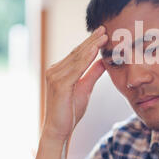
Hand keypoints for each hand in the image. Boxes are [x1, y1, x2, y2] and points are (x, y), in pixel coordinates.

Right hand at [43, 25, 107, 141]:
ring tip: (103, 35)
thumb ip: (92, 74)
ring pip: (77, 58)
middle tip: (104, 28)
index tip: (103, 32)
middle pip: (77, 52)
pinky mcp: (59, 84)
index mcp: (59, 70)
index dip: (90, 42)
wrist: (59, 130)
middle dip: (92, 40)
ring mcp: (55, 76)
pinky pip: (76, 68)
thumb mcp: (85, 88)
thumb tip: (103, 62)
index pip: (78, 53)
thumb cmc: (70, 111)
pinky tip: (95, 50)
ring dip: (91, 46)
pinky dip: (86, 58)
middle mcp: (54, 70)